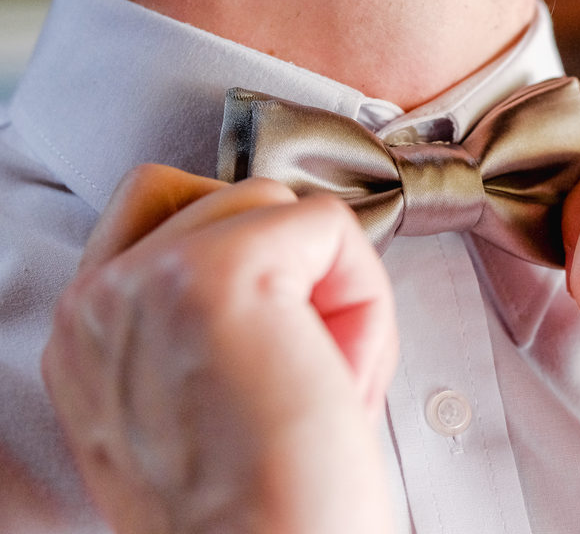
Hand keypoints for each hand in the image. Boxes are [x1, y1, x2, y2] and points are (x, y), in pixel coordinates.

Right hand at [42, 164, 396, 533]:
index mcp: (89, 331)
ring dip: (334, 288)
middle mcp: (102, 300)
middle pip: (234, 201)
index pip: (162, 206)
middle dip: (295, 275)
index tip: (281, 330)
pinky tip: (342, 376)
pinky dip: (365, 296)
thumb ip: (197, 320)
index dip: (247, 247)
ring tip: (325, 378)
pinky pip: (330, 225)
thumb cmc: (258, 511)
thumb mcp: (195, 403)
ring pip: (281, 208)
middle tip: (306, 371)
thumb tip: (278, 260)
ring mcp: (153, 278)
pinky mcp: (220, 274)